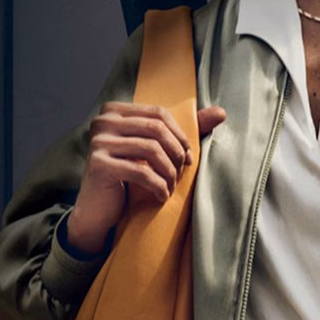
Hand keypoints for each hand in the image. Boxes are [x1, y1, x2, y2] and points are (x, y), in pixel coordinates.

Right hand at [61, 102, 227, 255]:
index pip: (159, 113)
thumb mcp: (155, 150)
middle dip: (176, 153)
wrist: (99, 208)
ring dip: (169, 172)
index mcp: (114, 111)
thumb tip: (222, 112)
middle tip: (182, 173)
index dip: (180, 136)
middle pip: (156, 128)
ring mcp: (98, 142)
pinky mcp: (99, 165)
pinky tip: (161, 196)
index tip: (188, 158)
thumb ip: (185, 130)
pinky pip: (141, 172)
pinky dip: (158, 186)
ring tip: (171, 186)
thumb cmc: (130, 176)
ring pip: (151, 149)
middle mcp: (102, 122)